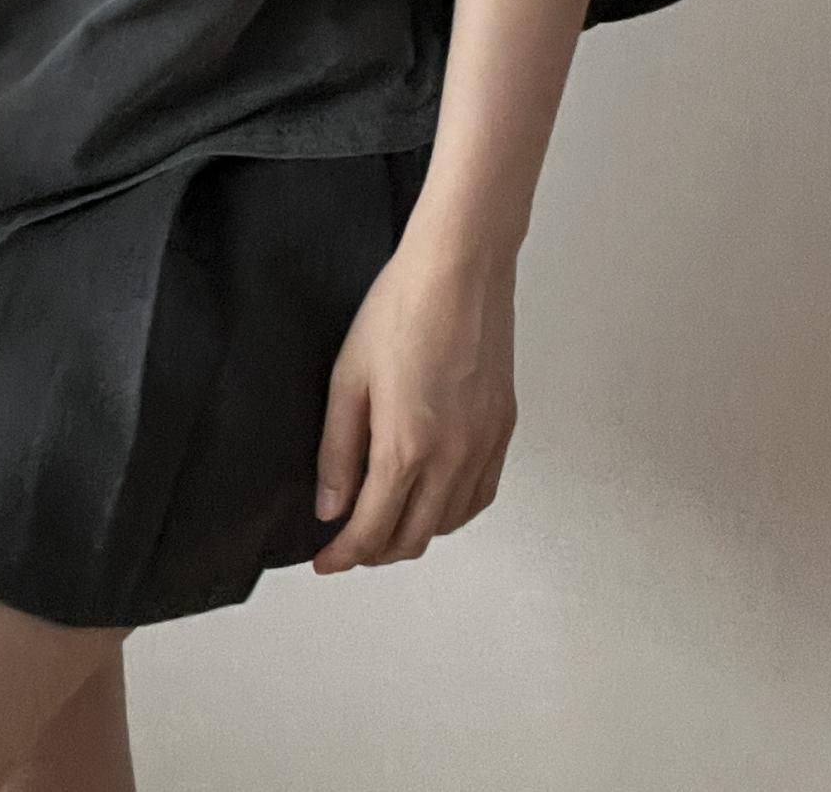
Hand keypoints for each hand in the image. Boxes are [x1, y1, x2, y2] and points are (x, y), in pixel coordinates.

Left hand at [310, 234, 517, 574]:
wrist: (460, 270)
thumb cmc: (401, 309)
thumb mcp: (348, 377)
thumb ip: (339, 450)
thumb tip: (331, 507)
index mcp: (407, 448)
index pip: (373, 530)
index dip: (345, 555)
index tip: (326, 561)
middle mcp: (453, 458)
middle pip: (414, 537)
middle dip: (376, 551)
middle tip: (349, 542)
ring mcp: (484, 445)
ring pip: (451, 523)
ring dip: (415, 533)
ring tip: (385, 519)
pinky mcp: (504, 428)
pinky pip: (480, 494)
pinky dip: (453, 511)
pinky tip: (433, 497)